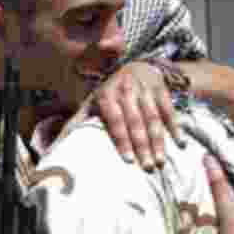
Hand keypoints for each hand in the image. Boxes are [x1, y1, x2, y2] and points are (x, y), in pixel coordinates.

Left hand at [67, 61, 182, 170]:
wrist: (138, 66)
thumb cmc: (110, 93)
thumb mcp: (91, 103)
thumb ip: (75, 123)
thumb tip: (55, 146)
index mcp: (107, 95)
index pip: (115, 120)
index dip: (121, 140)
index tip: (127, 160)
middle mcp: (126, 91)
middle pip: (135, 122)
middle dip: (141, 145)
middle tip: (147, 167)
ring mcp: (145, 89)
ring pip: (153, 118)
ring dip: (158, 141)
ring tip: (160, 162)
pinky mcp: (162, 89)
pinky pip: (169, 110)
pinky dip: (175, 127)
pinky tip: (179, 143)